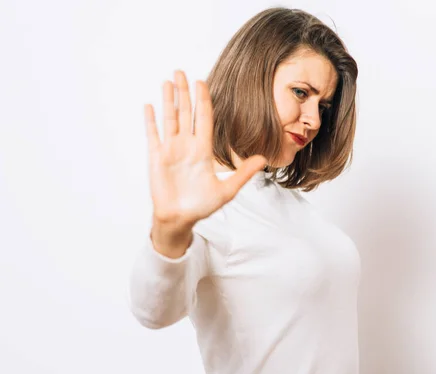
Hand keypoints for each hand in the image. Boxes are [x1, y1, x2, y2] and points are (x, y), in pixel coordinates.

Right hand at [144, 70, 266, 229]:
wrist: (180, 219)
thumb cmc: (202, 206)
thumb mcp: (227, 190)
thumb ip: (243, 173)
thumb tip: (263, 159)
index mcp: (203, 151)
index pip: (204, 119)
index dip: (203, 100)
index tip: (202, 82)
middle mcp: (187, 146)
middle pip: (186, 113)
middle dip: (184, 92)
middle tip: (181, 71)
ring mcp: (171, 150)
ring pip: (170, 119)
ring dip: (168, 100)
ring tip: (168, 81)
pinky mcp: (157, 158)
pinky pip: (153, 135)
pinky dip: (151, 120)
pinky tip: (150, 105)